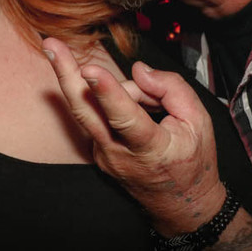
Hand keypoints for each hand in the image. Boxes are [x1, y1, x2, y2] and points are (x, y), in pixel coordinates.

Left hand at [42, 37, 224, 234]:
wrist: (182, 206)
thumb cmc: (193, 161)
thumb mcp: (199, 121)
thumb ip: (172, 88)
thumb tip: (138, 71)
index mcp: (150, 149)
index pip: (125, 118)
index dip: (107, 92)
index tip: (90, 70)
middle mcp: (118, 154)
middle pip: (85, 110)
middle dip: (66, 74)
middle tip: (51, 45)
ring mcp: (103, 155)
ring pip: (96, 106)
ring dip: (112, 89)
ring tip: (153, 102)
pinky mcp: (97, 151)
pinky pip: (100, 115)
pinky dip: (117, 103)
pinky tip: (144, 112)